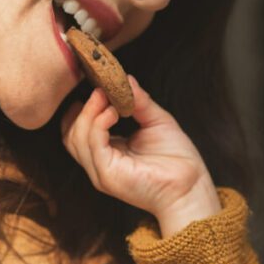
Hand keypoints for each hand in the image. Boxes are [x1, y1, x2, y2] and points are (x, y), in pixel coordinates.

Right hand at [62, 76, 220, 236]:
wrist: (192, 186)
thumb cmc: (178, 159)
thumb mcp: (157, 121)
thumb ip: (139, 102)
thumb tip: (126, 78)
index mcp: (109, 153)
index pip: (78, 132)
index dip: (83, 109)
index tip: (97, 87)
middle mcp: (100, 165)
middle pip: (71, 135)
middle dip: (82, 109)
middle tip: (99, 89)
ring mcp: (101, 172)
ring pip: (76, 139)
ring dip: (89, 113)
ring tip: (106, 97)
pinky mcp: (108, 175)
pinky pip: (93, 145)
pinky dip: (98, 124)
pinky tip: (112, 112)